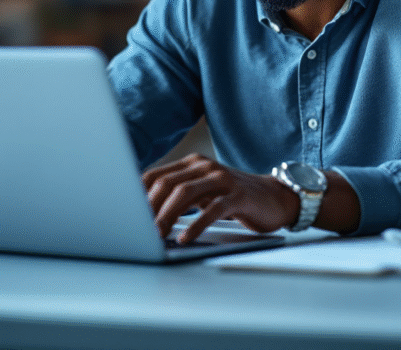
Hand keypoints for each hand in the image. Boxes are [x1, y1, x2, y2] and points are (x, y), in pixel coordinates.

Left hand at [142, 154, 297, 243]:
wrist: (275, 197)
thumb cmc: (233, 198)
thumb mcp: (203, 191)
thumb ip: (178, 194)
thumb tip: (143, 213)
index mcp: (192, 164)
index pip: (156, 176)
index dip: (138, 195)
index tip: (125, 216)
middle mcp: (205, 167)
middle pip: (167, 183)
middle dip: (148, 208)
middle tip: (136, 230)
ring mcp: (222, 180)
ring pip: (185, 193)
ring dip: (166, 216)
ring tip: (156, 235)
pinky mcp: (237, 196)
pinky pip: (212, 209)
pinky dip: (195, 225)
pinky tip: (184, 238)